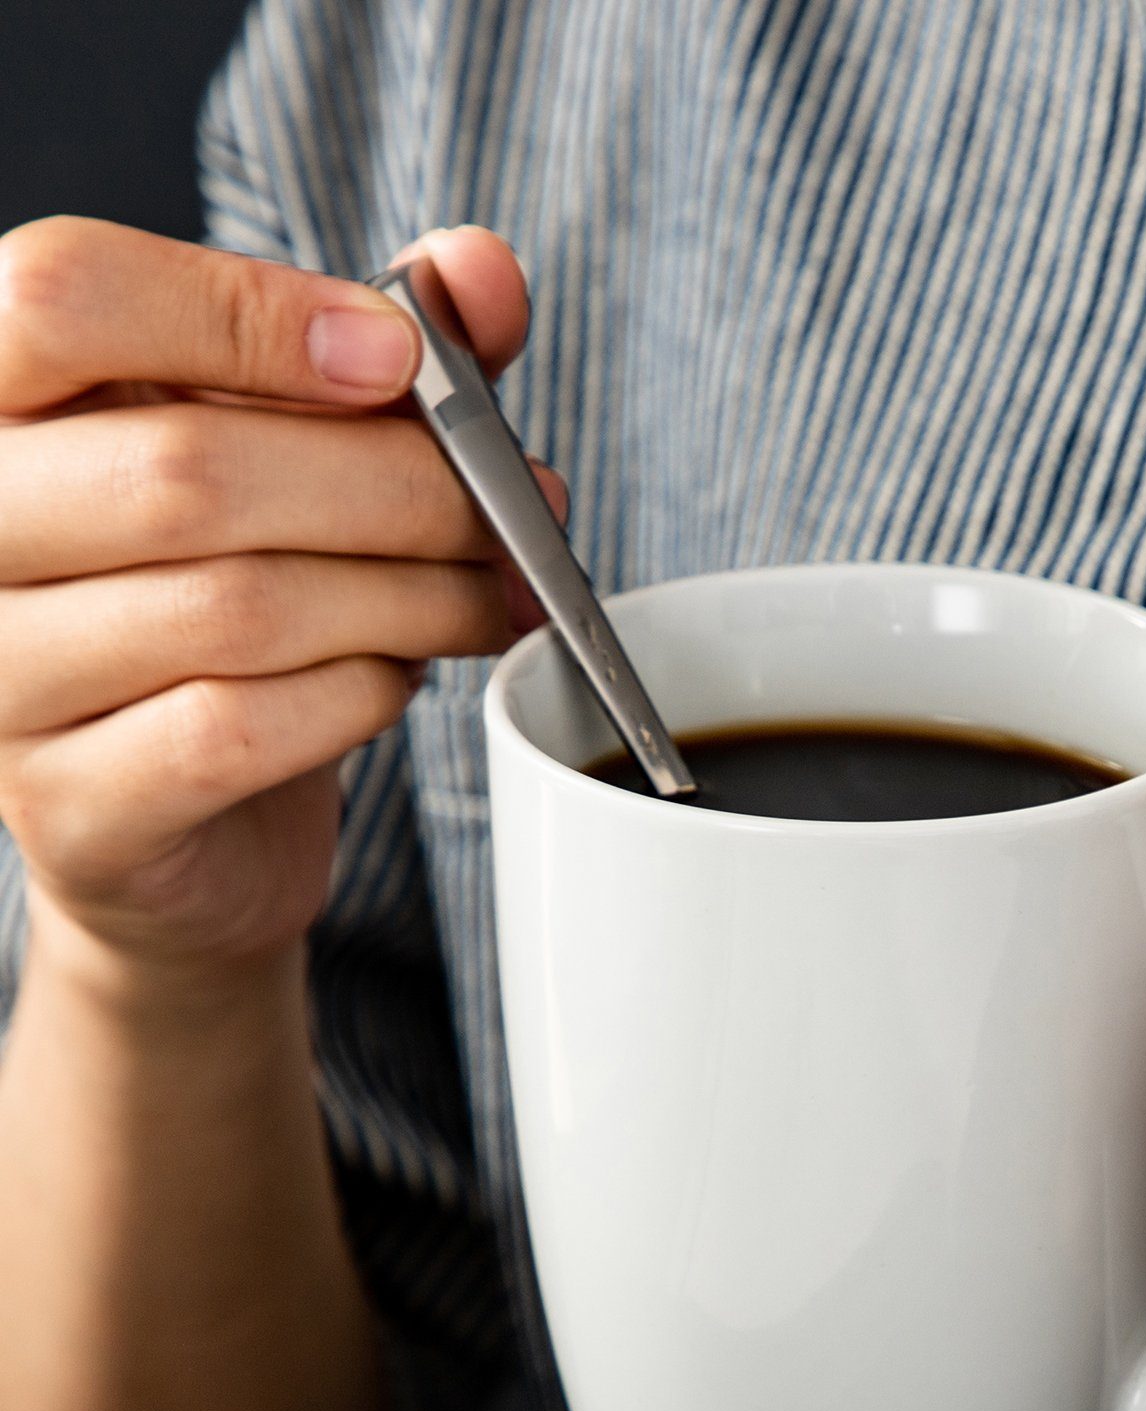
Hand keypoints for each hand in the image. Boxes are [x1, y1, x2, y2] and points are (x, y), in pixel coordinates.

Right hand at [0, 218, 561, 984]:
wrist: (194, 824)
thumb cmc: (236, 607)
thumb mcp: (299, 456)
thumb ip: (379, 356)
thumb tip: (481, 271)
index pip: (65, 293)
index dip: (248, 311)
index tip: (403, 357)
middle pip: (189, 468)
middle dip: (399, 488)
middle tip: (515, 511)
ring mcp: (1, 677)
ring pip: (235, 607)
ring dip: (410, 598)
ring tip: (488, 597)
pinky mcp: (72, 807)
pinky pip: (238, 728)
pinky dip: (358, 696)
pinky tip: (398, 679)